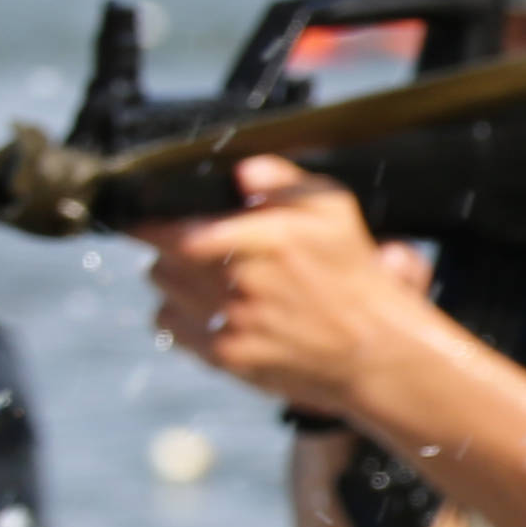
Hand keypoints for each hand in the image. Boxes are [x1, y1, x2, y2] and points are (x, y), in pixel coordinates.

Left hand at [140, 161, 445, 418]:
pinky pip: (170, 325)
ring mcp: (232, 322)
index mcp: (271, 239)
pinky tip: (211, 308)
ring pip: (164, 288)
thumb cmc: (354, 279)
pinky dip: (180, 313)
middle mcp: (245, 281)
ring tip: (208, 277)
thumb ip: (285, 180)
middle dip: (173, 248)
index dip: (155, 224)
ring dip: (176, 279)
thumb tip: (244, 170)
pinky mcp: (225, 356)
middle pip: (163, 257)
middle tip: (196, 248)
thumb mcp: (336, 211)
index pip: (180, 231)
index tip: (151, 220)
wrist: (373, 351)